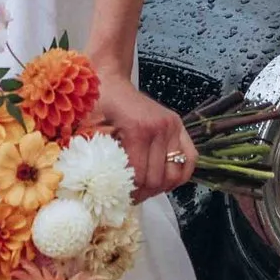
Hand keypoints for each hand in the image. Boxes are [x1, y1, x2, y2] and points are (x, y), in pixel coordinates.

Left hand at [90, 54, 197, 203]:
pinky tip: (165, 179)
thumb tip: (99, 188)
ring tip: (146, 189)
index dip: (130, 192)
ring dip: (161, 187)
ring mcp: (173, 126)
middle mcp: (160, 128)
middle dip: (144, 193)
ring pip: (176, 174)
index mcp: (138, 129)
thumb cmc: (98, 105)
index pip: (140, 176)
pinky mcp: (179, 125)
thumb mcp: (89, 130)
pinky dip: (180, 174)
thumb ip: (95, 157)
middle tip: (131, 197)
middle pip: (158, 179)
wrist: (111, 81)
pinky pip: (190, 159)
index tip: (120, 198)